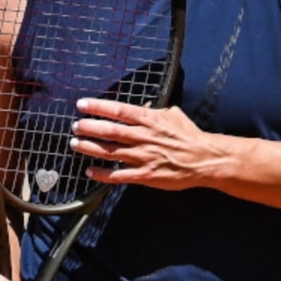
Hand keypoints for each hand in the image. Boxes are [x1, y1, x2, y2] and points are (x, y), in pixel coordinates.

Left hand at [69, 98, 223, 189]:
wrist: (204, 159)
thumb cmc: (190, 136)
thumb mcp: (174, 115)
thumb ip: (156, 111)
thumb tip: (143, 106)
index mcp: (151, 120)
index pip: (119, 111)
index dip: (98, 107)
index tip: (82, 104)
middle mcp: (144, 137)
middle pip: (110, 131)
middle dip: (89, 127)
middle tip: (75, 125)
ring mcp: (143, 157)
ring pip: (110, 152)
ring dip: (90, 148)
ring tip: (75, 144)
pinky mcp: (145, 175)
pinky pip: (118, 176)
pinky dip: (102, 174)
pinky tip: (90, 171)